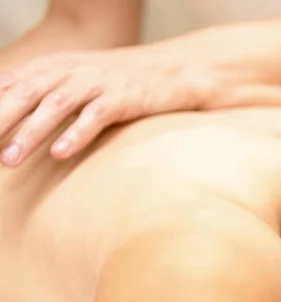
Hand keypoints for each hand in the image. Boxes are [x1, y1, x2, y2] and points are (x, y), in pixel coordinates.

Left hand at [0, 45, 213, 166]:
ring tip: (10, 160)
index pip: (9, 87)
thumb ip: (44, 93)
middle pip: (24, 95)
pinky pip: (95, 116)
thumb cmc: (118, 81)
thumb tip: (12, 122)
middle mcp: (70, 71)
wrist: (169, 69)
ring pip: (54, 106)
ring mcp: (96, 83)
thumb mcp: (75, 79)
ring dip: (29, 133)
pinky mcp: (122, 98)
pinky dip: (76, 133)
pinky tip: (60, 152)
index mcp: (53, 67)